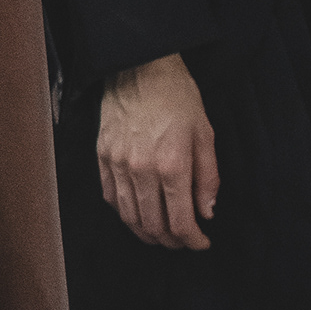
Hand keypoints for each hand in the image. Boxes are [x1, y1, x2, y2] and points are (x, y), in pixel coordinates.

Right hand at [97, 51, 217, 248]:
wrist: (140, 66)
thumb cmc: (177, 96)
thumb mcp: (205, 134)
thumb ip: (208, 178)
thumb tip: (207, 212)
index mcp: (172, 165)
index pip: (181, 221)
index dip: (193, 241)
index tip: (202, 243)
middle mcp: (141, 170)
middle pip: (153, 226)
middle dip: (171, 241)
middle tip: (184, 242)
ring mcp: (117, 164)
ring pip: (129, 217)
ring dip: (147, 233)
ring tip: (161, 235)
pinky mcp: (102, 156)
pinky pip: (111, 197)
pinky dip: (125, 213)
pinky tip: (137, 214)